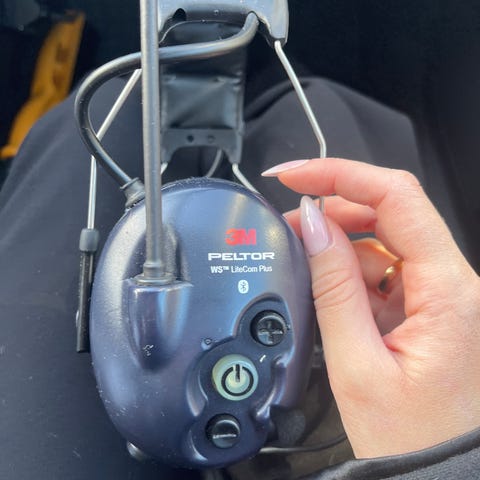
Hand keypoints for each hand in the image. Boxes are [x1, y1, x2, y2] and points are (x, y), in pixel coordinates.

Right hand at [263, 158, 479, 457]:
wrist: (437, 477)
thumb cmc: (410, 439)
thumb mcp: (356, 364)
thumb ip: (332, 286)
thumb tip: (311, 225)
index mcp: (449, 293)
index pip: (397, 197)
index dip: (340, 175)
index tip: (295, 176)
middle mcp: (454, 285)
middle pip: (391, 211)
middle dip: (334, 206)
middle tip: (289, 218)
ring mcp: (441, 294)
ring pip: (385, 238)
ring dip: (340, 239)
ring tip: (304, 254)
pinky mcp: (426, 305)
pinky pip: (385, 267)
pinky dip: (351, 267)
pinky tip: (330, 285)